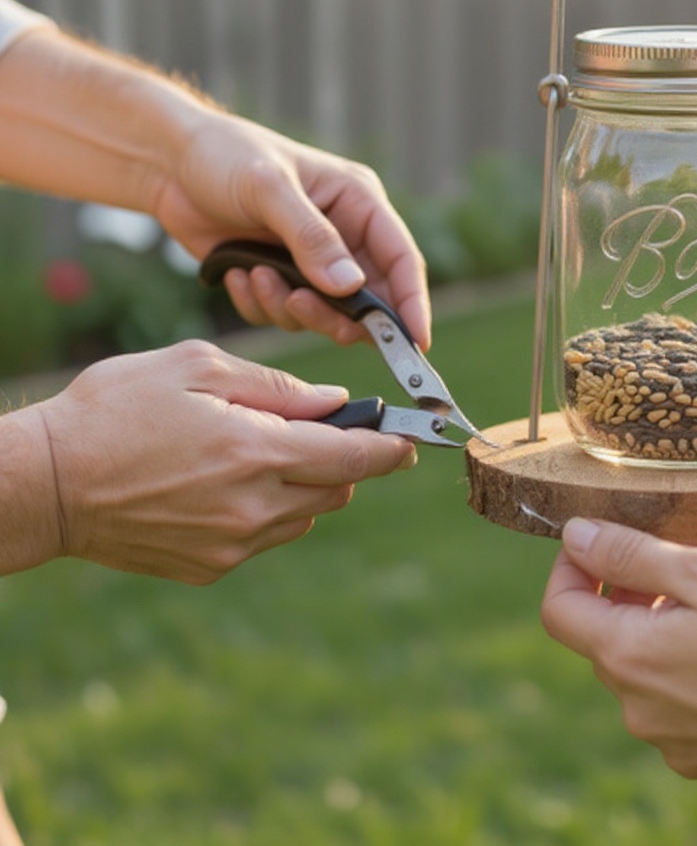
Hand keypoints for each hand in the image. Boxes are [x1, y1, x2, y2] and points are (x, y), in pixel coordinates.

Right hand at [32, 341, 415, 584]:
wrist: (44, 484)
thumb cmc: (115, 410)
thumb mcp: (197, 367)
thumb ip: (278, 387)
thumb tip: (336, 402)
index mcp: (257, 452)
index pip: (358, 456)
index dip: (394, 446)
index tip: (414, 439)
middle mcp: (255, 507)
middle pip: (341, 488)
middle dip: (344, 458)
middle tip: (312, 429)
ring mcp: (233, 545)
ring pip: (308, 514)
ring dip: (305, 484)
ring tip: (253, 452)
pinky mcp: (211, 566)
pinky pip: (268, 536)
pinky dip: (268, 509)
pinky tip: (223, 484)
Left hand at [152, 112, 430, 348]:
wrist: (168, 164)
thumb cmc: (224, 156)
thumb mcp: (268, 188)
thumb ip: (312, 237)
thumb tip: (353, 286)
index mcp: (358, 202)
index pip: (402, 259)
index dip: (413, 304)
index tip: (416, 343)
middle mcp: (344, 236)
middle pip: (368, 299)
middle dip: (337, 314)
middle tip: (301, 307)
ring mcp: (311, 262)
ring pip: (325, 314)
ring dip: (290, 308)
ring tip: (256, 276)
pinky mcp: (280, 279)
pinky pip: (284, 316)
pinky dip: (260, 306)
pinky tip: (237, 275)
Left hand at [540, 518, 696, 787]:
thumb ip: (629, 554)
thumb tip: (574, 537)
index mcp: (629, 658)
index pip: (560, 609)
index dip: (572, 567)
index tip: (601, 542)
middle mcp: (640, 711)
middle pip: (604, 640)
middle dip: (626, 597)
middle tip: (678, 566)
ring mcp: (675, 744)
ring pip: (644, 674)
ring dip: (661, 634)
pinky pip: (678, 708)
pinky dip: (691, 674)